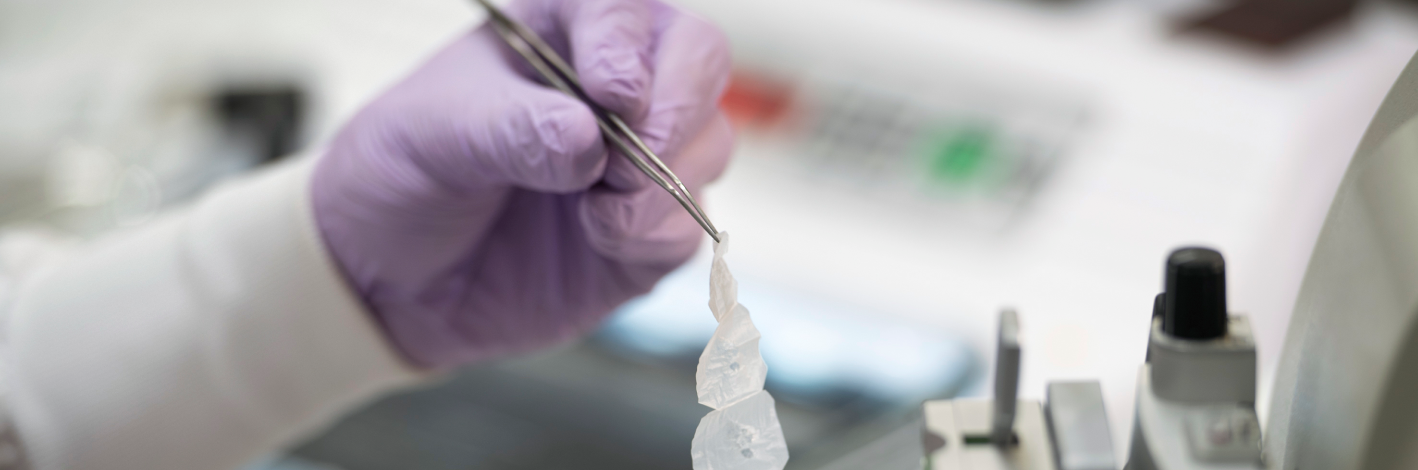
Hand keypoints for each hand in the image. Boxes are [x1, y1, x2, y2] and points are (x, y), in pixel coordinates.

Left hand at [312, 0, 732, 367]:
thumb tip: (587, 141)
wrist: (388, 279)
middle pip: (699, 59)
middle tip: (628, 157)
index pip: (623, 7)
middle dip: (678, 108)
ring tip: (596, 212)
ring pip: (709, 143)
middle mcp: (612, 87)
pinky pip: (688, 225)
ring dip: (663, 181)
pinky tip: (602, 240)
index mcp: (558, 31)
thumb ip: (506, 129)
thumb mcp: (427, 137)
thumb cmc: (403, 176)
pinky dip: (654, 235)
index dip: (626, 43)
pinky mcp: (646, 231)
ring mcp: (638, 160)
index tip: (609, 93)